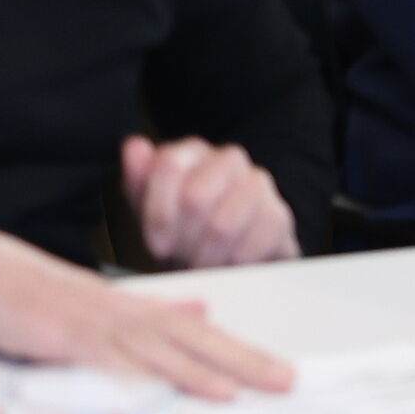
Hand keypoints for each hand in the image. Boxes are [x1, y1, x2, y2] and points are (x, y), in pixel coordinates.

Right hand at [0, 223, 293, 400]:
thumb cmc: (17, 293)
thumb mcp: (83, 302)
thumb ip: (140, 311)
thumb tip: (194, 311)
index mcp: (121, 307)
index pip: (188, 331)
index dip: (232, 349)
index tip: (272, 366)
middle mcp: (118, 312)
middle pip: (191, 339)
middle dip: (243, 359)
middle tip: (287, 378)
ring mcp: (96, 324)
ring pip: (167, 348)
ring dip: (217, 368)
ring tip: (260, 384)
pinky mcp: (71, 339)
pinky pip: (125, 364)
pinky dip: (162, 376)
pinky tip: (190, 385)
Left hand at [123, 136, 300, 269]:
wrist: (230, 256)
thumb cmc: (184, 226)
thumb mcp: (149, 206)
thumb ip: (137, 177)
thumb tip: (135, 147)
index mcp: (193, 150)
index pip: (168, 165)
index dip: (158, 212)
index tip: (157, 246)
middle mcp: (228, 159)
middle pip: (195, 198)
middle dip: (183, 239)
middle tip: (182, 258)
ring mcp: (258, 184)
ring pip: (223, 225)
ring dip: (207, 256)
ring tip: (202, 266)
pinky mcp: (279, 215)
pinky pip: (253, 244)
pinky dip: (235, 264)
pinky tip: (228, 267)